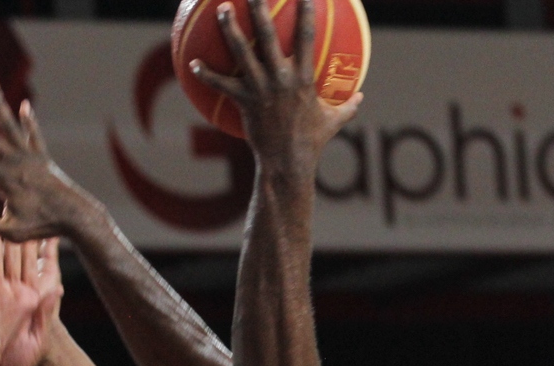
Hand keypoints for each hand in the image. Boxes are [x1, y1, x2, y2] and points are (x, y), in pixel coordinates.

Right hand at [0, 83, 91, 239]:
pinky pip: (34, 135)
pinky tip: (24, 106)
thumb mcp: (13, 232)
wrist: (76, 216)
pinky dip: (29, 122)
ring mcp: (30, 157)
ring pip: (10, 127)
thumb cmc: (44, 226)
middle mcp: (14, 162)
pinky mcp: (43, 158)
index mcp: (3, 179)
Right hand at [0, 223, 63, 365]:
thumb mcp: (39, 339)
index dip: (43, 248)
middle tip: (16, 206)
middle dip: (16, 231)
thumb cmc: (19, 365)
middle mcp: (12, 292)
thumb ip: (46, 313)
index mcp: (31, 300)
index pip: (38, 267)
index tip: (50, 225)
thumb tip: (57, 288)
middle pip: (14, 255)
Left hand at [190, 0, 362, 168]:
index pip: (306, 36)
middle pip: (267, 35)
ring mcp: (261, 88)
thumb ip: (347, 106)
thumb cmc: (312, 142)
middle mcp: (281, 77)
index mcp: (303, 77)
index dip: (306, 11)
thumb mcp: (333, 122)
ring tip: (221, 9)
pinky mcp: (244, 102)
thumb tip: (361, 97)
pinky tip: (192, 62)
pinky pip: (221, 85)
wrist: (288, 163)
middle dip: (259, 8)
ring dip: (230, 28)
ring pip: (242, 52)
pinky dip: (206, 74)